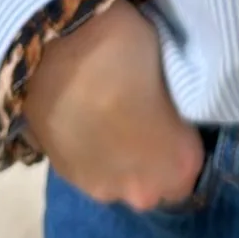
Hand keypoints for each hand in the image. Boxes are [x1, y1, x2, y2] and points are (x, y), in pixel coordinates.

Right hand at [21, 0, 205, 209]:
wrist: (47, 47)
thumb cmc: (122, 50)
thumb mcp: (170, 68)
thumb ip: (173, 107)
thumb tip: (166, 110)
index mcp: (179, 163)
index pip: (191, 171)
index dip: (183, 144)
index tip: (175, 119)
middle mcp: (143, 190)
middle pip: (156, 183)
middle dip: (153, 158)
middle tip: (142, 117)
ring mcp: (101, 189)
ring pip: (122, 182)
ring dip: (120, 160)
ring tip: (109, 119)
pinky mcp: (66, 178)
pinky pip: (92, 171)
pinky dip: (91, 153)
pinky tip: (85, 122)